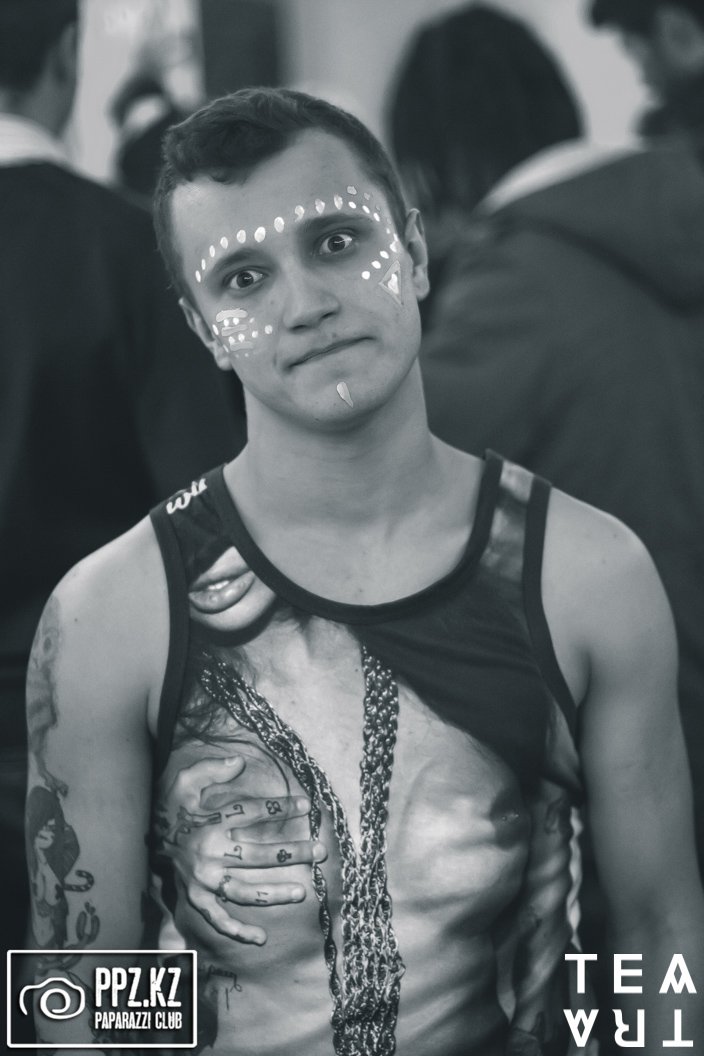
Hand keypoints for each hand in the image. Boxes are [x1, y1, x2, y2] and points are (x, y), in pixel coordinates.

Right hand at [155, 756, 326, 944]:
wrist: (142, 836)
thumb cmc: (170, 806)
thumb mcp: (185, 780)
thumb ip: (211, 769)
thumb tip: (239, 762)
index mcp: (210, 823)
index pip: (253, 813)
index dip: (281, 808)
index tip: (307, 806)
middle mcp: (209, 854)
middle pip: (258, 855)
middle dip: (292, 853)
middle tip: (320, 851)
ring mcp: (203, 880)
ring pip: (245, 890)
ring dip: (274, 892)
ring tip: (302, 892)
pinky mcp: (196, 897)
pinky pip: (218, 919)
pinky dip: (237, 930)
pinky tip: (261, 937)